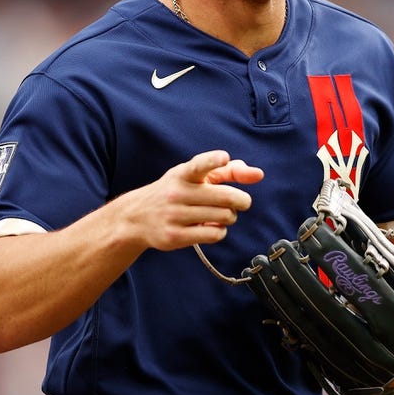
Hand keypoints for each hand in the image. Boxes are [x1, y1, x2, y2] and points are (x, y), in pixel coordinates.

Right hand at [127, 150, 263, 250]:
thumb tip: (258, 174)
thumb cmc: (175, 192)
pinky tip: (210, 227)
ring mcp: (175, 215)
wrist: (136, 217)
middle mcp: (177, 192)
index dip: (213, 161)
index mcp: (183, 174)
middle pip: (226, 197)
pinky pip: (215, 234)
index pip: (198, 165)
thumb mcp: (194, 176)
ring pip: (224, 217)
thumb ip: (228, 171)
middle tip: (241, 202)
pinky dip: (220, 231)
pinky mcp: (175, 236)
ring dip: (230, 217)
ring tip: (220, 215)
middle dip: (241, 200)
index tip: (223, 158)